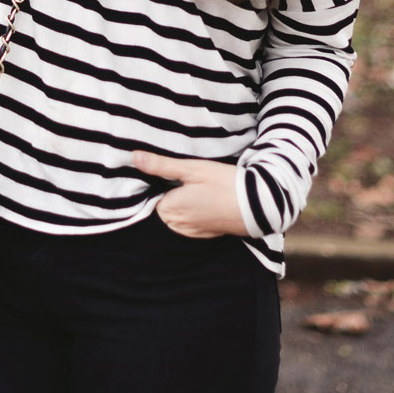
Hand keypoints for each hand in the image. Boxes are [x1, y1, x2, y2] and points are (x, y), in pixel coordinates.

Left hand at [133, 151, 247, 238]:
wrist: (259, 206)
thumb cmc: (224, 184)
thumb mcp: (192, 169)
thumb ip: (161, 165)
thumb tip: (134, 158)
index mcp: (168, 210)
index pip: (148, 196)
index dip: (153, 181)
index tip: (161, 170)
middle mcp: (176, 226)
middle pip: (161, 206)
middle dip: (165, 191)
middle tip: (181, 175)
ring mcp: (191, 233)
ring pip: (175, 214)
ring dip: (179, 202)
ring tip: (193, 186)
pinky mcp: (204, 234)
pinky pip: (189, 222)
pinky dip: (191, 211)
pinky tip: (202, 197)